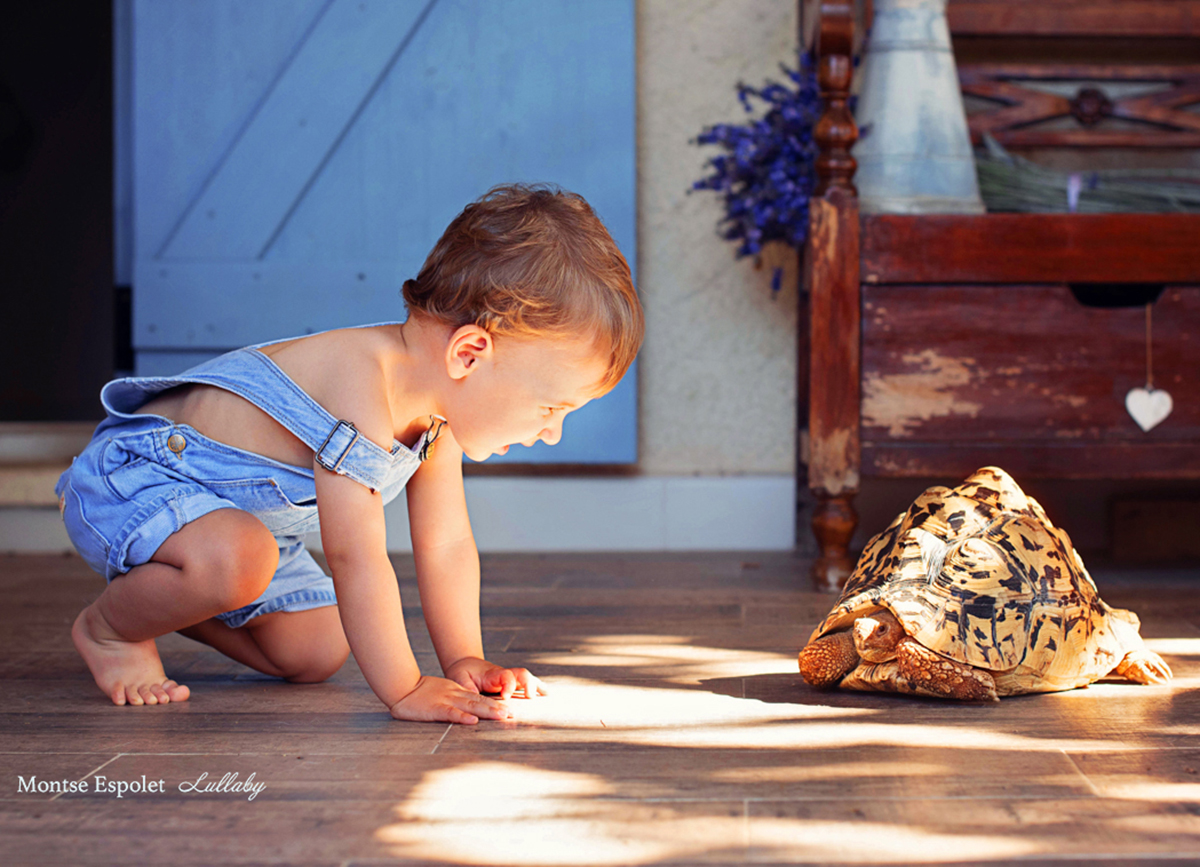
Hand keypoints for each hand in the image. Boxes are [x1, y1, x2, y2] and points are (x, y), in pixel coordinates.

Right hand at [389, 675, 512, 724]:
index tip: (509, 709)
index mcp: (456, 691)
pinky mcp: (435, 709)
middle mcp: (455, 694)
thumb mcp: (440, 692)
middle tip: (513, 714)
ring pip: (471, 705)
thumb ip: (453, 699)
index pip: (479, 698)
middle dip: (498, 707)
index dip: (495, 703)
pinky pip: (451, 713)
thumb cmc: (418, 693)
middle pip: (480, 701)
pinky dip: (463, 717)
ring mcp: (446, 700)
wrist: (401, 686)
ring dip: (488, 711)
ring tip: (503, 716)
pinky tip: (474, 721)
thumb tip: (467, 709)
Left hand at [445, 656, 548, 699]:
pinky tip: (546, 695)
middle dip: (528, 684)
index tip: (505, 697)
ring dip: (536, 686)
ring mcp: (510, 679)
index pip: (505, 676)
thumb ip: (467, 688)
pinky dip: (538, 688)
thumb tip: (471, 700)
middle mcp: (504, 675)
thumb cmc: (463, 672)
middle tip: (530, 697)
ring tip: (546, 696)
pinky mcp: (512, 683)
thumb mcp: (460, 678)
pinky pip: (527, 683)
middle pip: (522, 674)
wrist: (465, 663)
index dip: (508, 685)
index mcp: (492, 674)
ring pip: (527, 678)